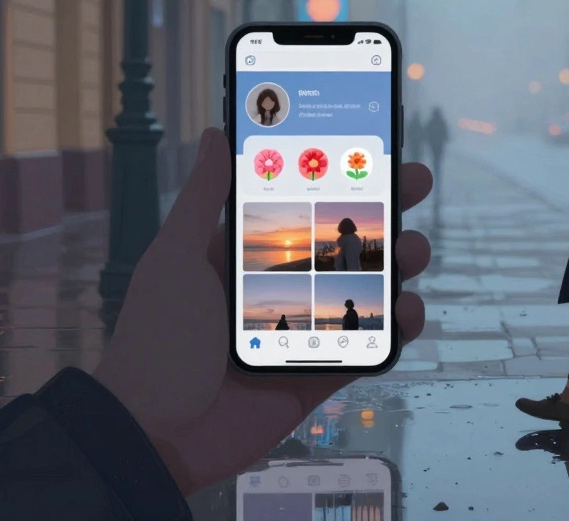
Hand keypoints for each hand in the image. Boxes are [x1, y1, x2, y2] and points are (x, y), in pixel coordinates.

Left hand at [92, 128, 432, 494]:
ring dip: (400, 265)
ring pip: (369, 289)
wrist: (155, 434)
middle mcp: (280, 288)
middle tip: (413, 185)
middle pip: (346, 243)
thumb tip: (217, 134)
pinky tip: (408, 309)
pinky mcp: (321, 375)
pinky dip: (398, 328)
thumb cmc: (156, 341)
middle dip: (385, 213)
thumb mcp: (176, 259)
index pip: (303, 205)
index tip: (375, 148)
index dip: (340, 178)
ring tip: (412, 250)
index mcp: (244, 256)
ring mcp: (304, 332)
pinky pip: (372, 346)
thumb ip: (203, 198)